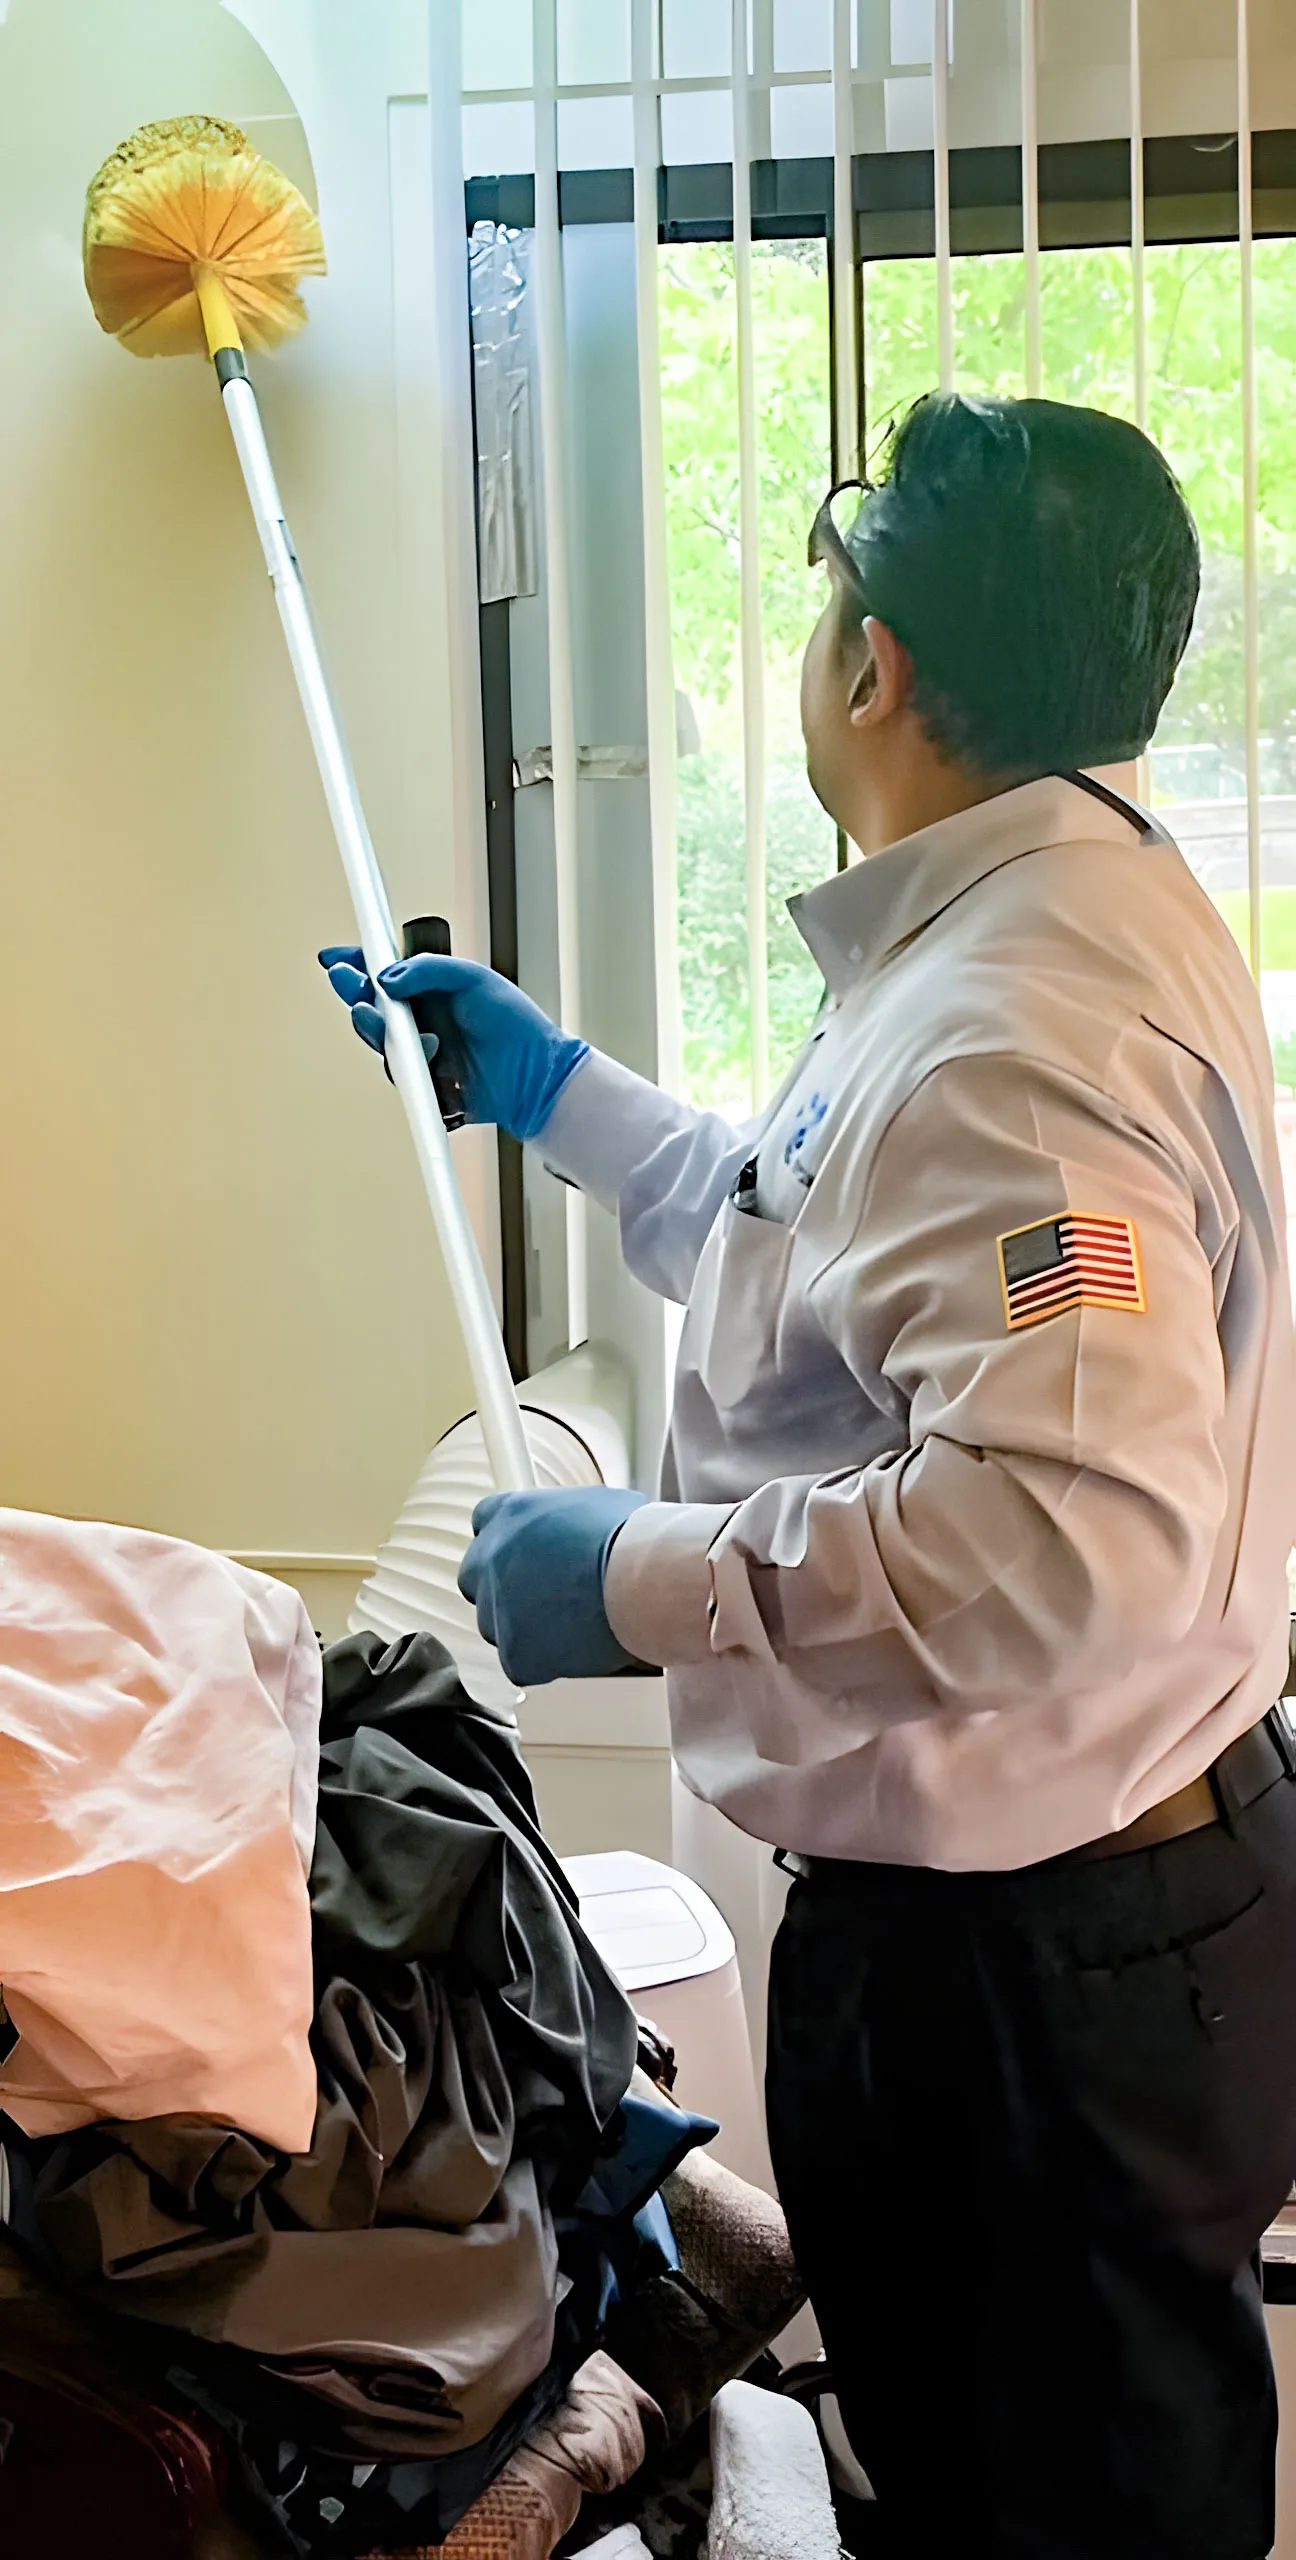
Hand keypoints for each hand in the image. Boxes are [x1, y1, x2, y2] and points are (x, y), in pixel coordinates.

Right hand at [318, 948, 587, 1142]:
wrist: (537, 1075)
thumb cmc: (515, 1024)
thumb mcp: (474, 978)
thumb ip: (429, 970)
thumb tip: (387, 977)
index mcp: (431, 990)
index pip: (385, 973)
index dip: (358, 964)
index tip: (335, 957)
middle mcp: (422, 1020)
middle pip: (372, 1005)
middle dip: (353, 992)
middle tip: (346, 981)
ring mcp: (422, 1052)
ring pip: (380, 1040)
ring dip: (373, 1026)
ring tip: (373, 1014)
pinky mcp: (425, 1083)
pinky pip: (400, 1073)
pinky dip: (407, 1060)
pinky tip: (429, 1049)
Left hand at [458, 1486, 649, 1684]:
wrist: (642, 1579)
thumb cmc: (630, 1539)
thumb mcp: (593, 1504)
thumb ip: (565, 1519)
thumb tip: (576, 1529)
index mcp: (510, 1513)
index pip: (486, 1522)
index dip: (511, 1542)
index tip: (528, 1553)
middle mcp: (492, 1557)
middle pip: (478, 1576)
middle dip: (504, 1586)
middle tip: (543, 1594)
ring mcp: (498, 1606)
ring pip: (495, 1624)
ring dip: (523, 1626)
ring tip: (568, 1624)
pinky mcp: (515, 1651)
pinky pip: (520, 1662)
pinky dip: (544, 1661)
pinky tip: (575, 1648)